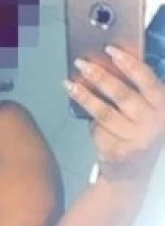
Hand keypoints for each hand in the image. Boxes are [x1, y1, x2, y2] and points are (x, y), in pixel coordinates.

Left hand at [65, 46, 164, 180]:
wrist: (132, 175)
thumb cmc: (138, 135)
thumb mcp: (146, 112)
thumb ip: (135, 91)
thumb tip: (107, 65)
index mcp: (164, 107)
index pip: (147, 80)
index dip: (128, 63)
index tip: (110, 49)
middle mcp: (154, 123)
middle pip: (122, 94)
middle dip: (99, 76)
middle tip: (82, 63)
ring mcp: (136, 140)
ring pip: (104, 112)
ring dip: (85, 96)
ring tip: (70, 84)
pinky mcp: (118, 152)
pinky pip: (98, 130)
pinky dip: (90, 123)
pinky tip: (85, 116)